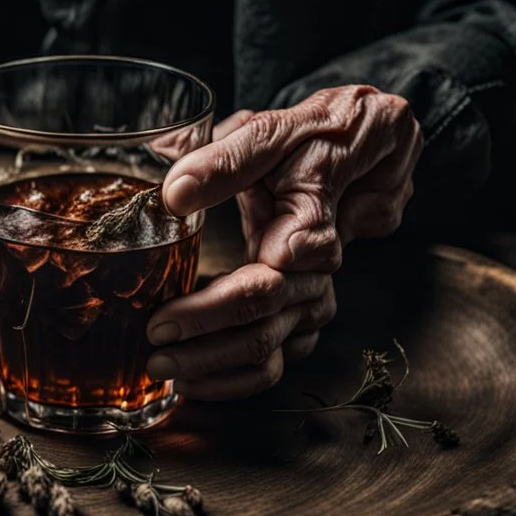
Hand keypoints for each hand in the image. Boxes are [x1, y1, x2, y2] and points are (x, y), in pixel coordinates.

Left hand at [146, 85, 422, 399]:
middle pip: (265, 317)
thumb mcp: (270, 132)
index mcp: (312, 223)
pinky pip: (274, 363)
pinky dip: (234, 379)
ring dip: (215, 366)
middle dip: (204, 337)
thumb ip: (224, 160)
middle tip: (151, 339)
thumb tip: (174, 194)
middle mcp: (318, 271)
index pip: (274, 277)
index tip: (168, 317)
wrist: (363, 150)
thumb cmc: (311, 139)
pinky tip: (192, 383)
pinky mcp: (304, 318)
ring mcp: (313, 300)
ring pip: (270, 349)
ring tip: (163, 369)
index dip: (218, 305)